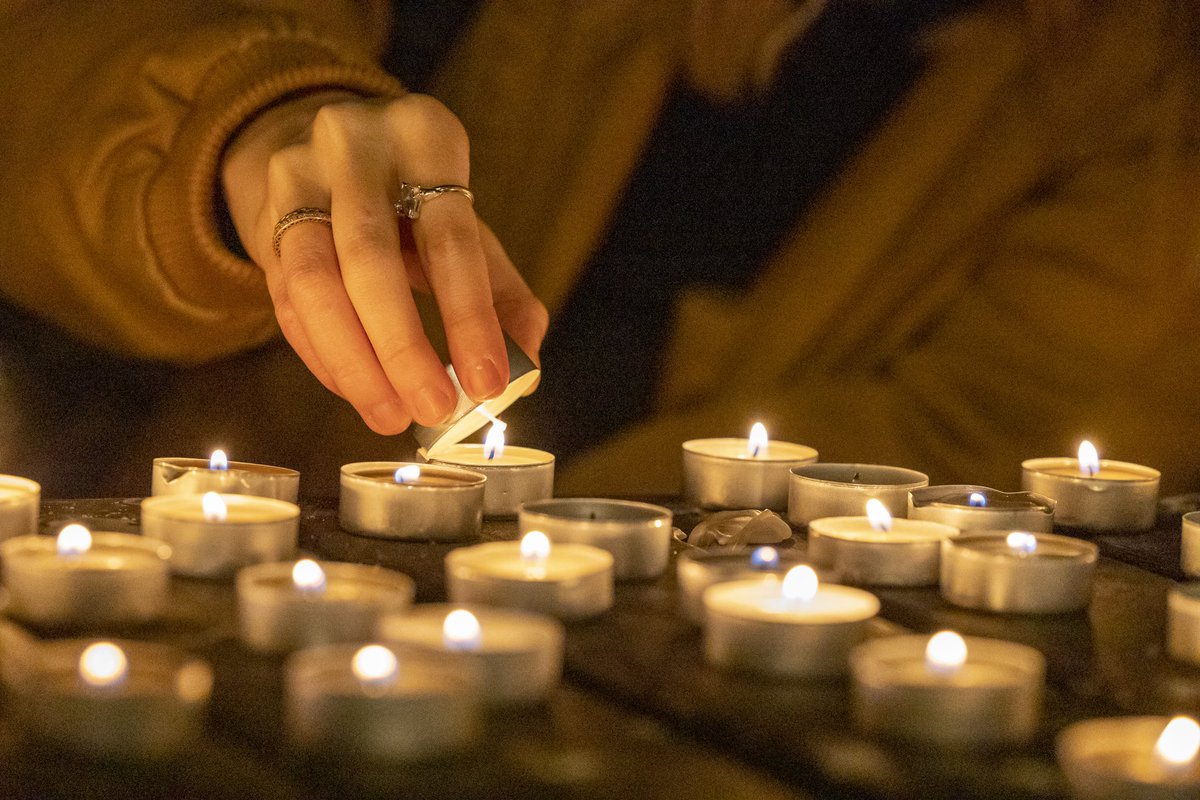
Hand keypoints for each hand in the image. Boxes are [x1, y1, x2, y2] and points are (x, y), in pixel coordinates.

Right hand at [221, 91, 547, 433]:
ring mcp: (295, 179)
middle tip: (433, 410)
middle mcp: (351, 145)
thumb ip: (500, 290)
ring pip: (313, 283)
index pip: (449, 237)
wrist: (318, 141)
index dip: (470, 317)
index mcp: (423, 135)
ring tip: (390, 416)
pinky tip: (357, 392)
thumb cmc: (411, 192)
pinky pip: (286, 300)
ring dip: (354, 362)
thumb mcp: (464, 219)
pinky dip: (323, 356)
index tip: (488, 383)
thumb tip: (526, 366)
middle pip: (369, 258)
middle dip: (402, 347)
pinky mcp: (262, 220)